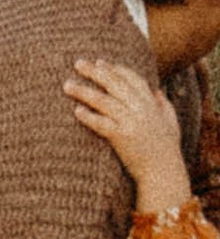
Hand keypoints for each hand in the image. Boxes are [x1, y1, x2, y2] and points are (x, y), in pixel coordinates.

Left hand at [66, 55, 194, 212]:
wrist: (164, 176)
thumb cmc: (167, 151)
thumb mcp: (171, 125)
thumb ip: (165, 106)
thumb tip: (157, 91)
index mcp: (151, 104)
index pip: (132, 79)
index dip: (115, 69)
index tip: (99, 62)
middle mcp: (141, 110)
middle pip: (114, 84)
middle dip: (95, 72)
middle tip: (78, 63)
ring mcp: (131, 123)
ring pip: (103, 101)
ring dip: (84, 91)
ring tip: (67, 85)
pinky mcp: (122, 137)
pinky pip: (101, 124)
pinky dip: (89, 117)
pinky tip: (76, 111)